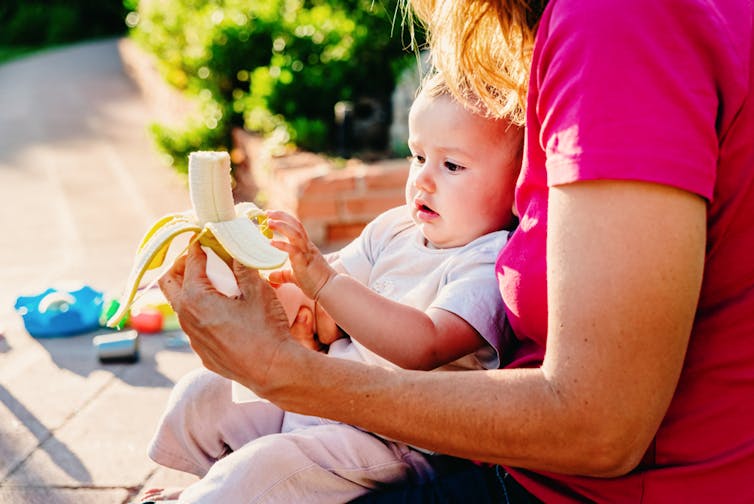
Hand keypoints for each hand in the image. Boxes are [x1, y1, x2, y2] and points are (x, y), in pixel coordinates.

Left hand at [158, 242, 299, 391]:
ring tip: (215, 283)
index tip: (208, 236)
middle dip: (182, 265)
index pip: (190, 262)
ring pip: (180, 306)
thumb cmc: (265, 328)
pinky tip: (225, 312)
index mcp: (195, 298)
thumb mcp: (257, 290)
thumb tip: (237, 246)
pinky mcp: (203, 353)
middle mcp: (186, 318)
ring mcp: (193, 338)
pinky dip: (203, 312)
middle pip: (168, 282)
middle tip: (202, 258)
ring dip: (191, 289)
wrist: (272, 369)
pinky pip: (195, 326)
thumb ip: (243, 265)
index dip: (199, 245)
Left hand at [266, 210, 336, 298]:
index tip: (271, 216)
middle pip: (296, 225)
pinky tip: (271, 243)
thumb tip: (270, 277)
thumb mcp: (295, 276)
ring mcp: (307, 253)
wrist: (330, 289)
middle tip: (267, 212)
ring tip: (269, 222)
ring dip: (282, 226)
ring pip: (295, 233)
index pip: (296, 227)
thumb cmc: (315, 283)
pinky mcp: (304, 261)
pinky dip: (281, 245)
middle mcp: (307, 246)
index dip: (285, 219)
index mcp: (306, 247)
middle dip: (282, 216)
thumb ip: (283, 275)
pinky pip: (293, 249)